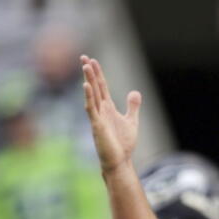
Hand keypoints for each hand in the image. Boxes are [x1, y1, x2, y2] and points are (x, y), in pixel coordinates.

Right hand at [81, 55, 140, 175]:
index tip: (92, 60)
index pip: (101, 87)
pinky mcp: (97, 126)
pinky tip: (86, 86)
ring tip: (85, 66)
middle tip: (84, 56)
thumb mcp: (131, 121)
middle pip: (94, 87)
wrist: (120, 161)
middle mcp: (101, 110)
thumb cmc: (123, 144)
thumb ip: (132, 106)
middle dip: (90, 72)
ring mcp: (97, 117)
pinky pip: (91, 109)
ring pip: (92, 95)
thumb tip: (135, 91)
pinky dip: (89, 98)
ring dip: (89, 80)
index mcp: (108, 108)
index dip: (98, 73)